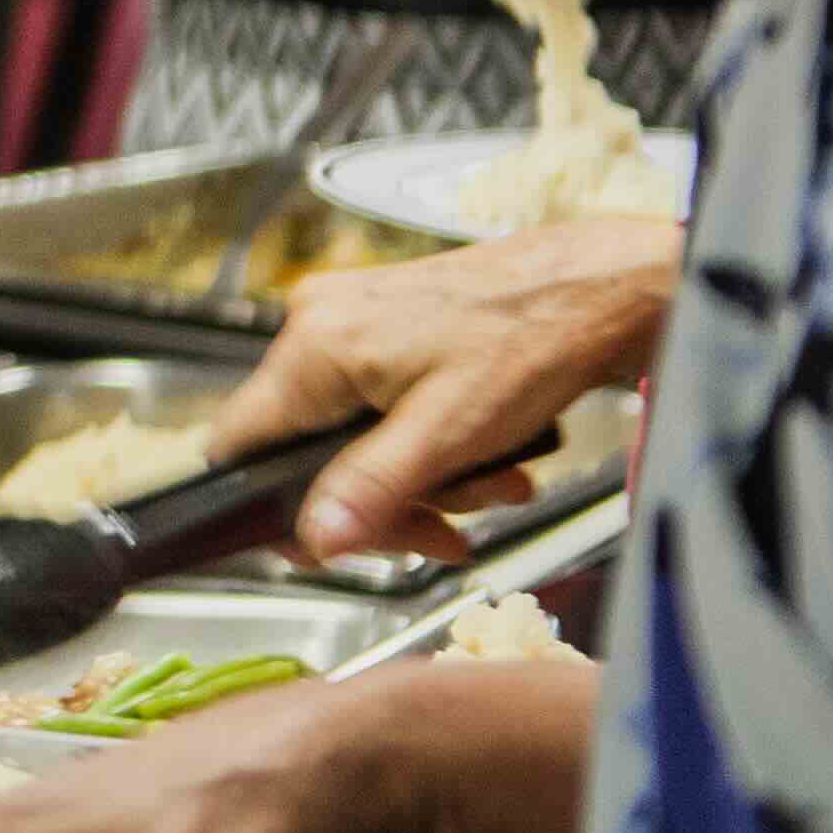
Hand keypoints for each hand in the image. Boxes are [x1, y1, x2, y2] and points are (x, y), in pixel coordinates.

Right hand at [210, 217, 672, 562]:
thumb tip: (315, 538)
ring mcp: (346, 318)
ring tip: (492, 484)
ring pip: (348, 431)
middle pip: (304, 448)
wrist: (596, 288)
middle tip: (443, 533)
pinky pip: (374, 402)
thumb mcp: (450, 433)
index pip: (236, 442)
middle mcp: (314, 322)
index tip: (336, 543)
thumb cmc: (533, 343)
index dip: (275, 507)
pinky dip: (423, 441)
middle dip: (380, 502)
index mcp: (314, 346)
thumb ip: (373, 487)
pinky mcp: (380, 322)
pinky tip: (480, 453)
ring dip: (419, 477)